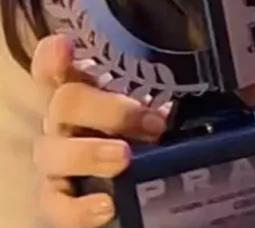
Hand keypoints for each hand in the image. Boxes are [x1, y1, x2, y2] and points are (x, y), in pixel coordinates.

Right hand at [32, 35, 167, 227]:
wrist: (154, 190)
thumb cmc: (156, 139)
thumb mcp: (167, 115)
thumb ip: (171, 100)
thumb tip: (203, 95)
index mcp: (88, 91)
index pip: (58, 66)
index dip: (54, 55)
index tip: (66, 45)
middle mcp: (66, 123)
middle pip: (64, 103)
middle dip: (106, 109)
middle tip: (152, 123)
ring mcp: (58, 162)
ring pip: (51, 152)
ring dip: (88, 153)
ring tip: (125, 159)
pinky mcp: (59, 201)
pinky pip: (55, 205)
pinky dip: (77, 208)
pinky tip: (105, 207)